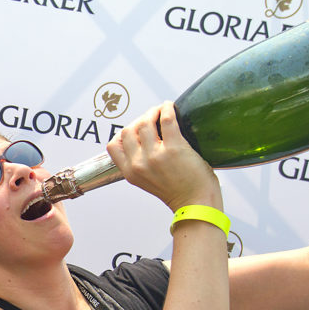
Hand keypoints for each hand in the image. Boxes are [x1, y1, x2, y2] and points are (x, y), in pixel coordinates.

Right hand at [106, 101, 221, 211]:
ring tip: (162, 111)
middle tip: (152, 117)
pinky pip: (166, 120)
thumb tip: (144, 139)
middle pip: (128, 130)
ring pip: (144, 122)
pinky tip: (171, 107)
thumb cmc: (177, 191)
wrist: (195, 203)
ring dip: (153, 112)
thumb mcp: (148, 181)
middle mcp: (139, 164)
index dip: (124, 133)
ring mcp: (155, 156)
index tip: (136, 129)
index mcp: (130, 173)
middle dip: (139, 119)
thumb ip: (141, 164)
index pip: (113, 146)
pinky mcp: (174, 148)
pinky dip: (167, 109)